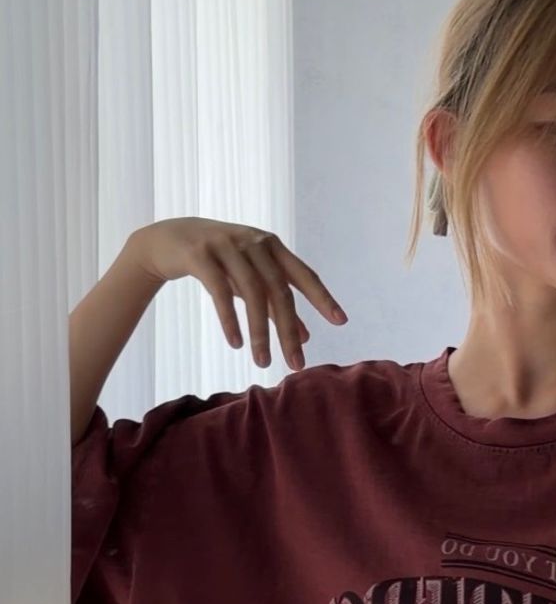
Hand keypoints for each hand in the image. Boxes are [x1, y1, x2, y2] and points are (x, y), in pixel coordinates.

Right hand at [127, 217, 347, 371]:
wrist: (168, 239)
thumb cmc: (219, 262)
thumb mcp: (250, 281)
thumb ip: (276, 305)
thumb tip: (307, 337)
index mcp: (271, 247)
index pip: (303, 275)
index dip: (322, 298)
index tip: (340, 322)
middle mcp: (253, 243)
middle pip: (279, 291)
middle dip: (289, 331)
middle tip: (296, 364)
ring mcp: (226, 246)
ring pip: (252, 294)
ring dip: (259, 332)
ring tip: (263, 362)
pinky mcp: (199, 255)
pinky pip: (219, 292)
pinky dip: (230, 320)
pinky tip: (236, 344)